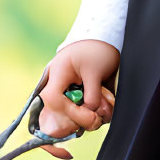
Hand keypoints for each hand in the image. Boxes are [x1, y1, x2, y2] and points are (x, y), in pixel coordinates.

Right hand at [36, 38, 119, 159]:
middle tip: (98, 118)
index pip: (53, 99)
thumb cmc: (97, 49)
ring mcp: (65, 91)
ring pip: (69, 115)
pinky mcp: (74, 96)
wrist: (103, 40)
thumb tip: (92, 113)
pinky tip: (104, 108)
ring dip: (88, 118)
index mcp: (57, 74)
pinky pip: (78, 111)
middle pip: (59, 112)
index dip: (69, 112)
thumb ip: (93, 94)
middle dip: (80, 119)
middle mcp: (57, 85)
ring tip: (106, 109)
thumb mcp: (96, 71)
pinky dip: (91, 114)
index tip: (90, 114)